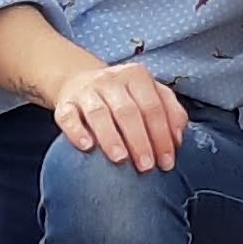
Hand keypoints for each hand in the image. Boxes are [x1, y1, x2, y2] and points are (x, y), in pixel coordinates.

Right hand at [49, 57, 187, 169]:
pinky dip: (77, 132)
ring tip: (120, 159)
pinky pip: (68, 117)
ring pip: (99, 113)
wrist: (80, 80)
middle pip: (128, 111)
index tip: (167, 162)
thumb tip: (178, 139)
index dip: (162, 136)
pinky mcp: (65, 104)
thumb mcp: (151, 94)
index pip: (153, 107)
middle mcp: (111, 80)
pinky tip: (87, 147)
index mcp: (137, 76)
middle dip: (140, 141)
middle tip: (146, 166)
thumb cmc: (124, 96)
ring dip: (111, 138)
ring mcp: (86, 91)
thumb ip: (171, 113)